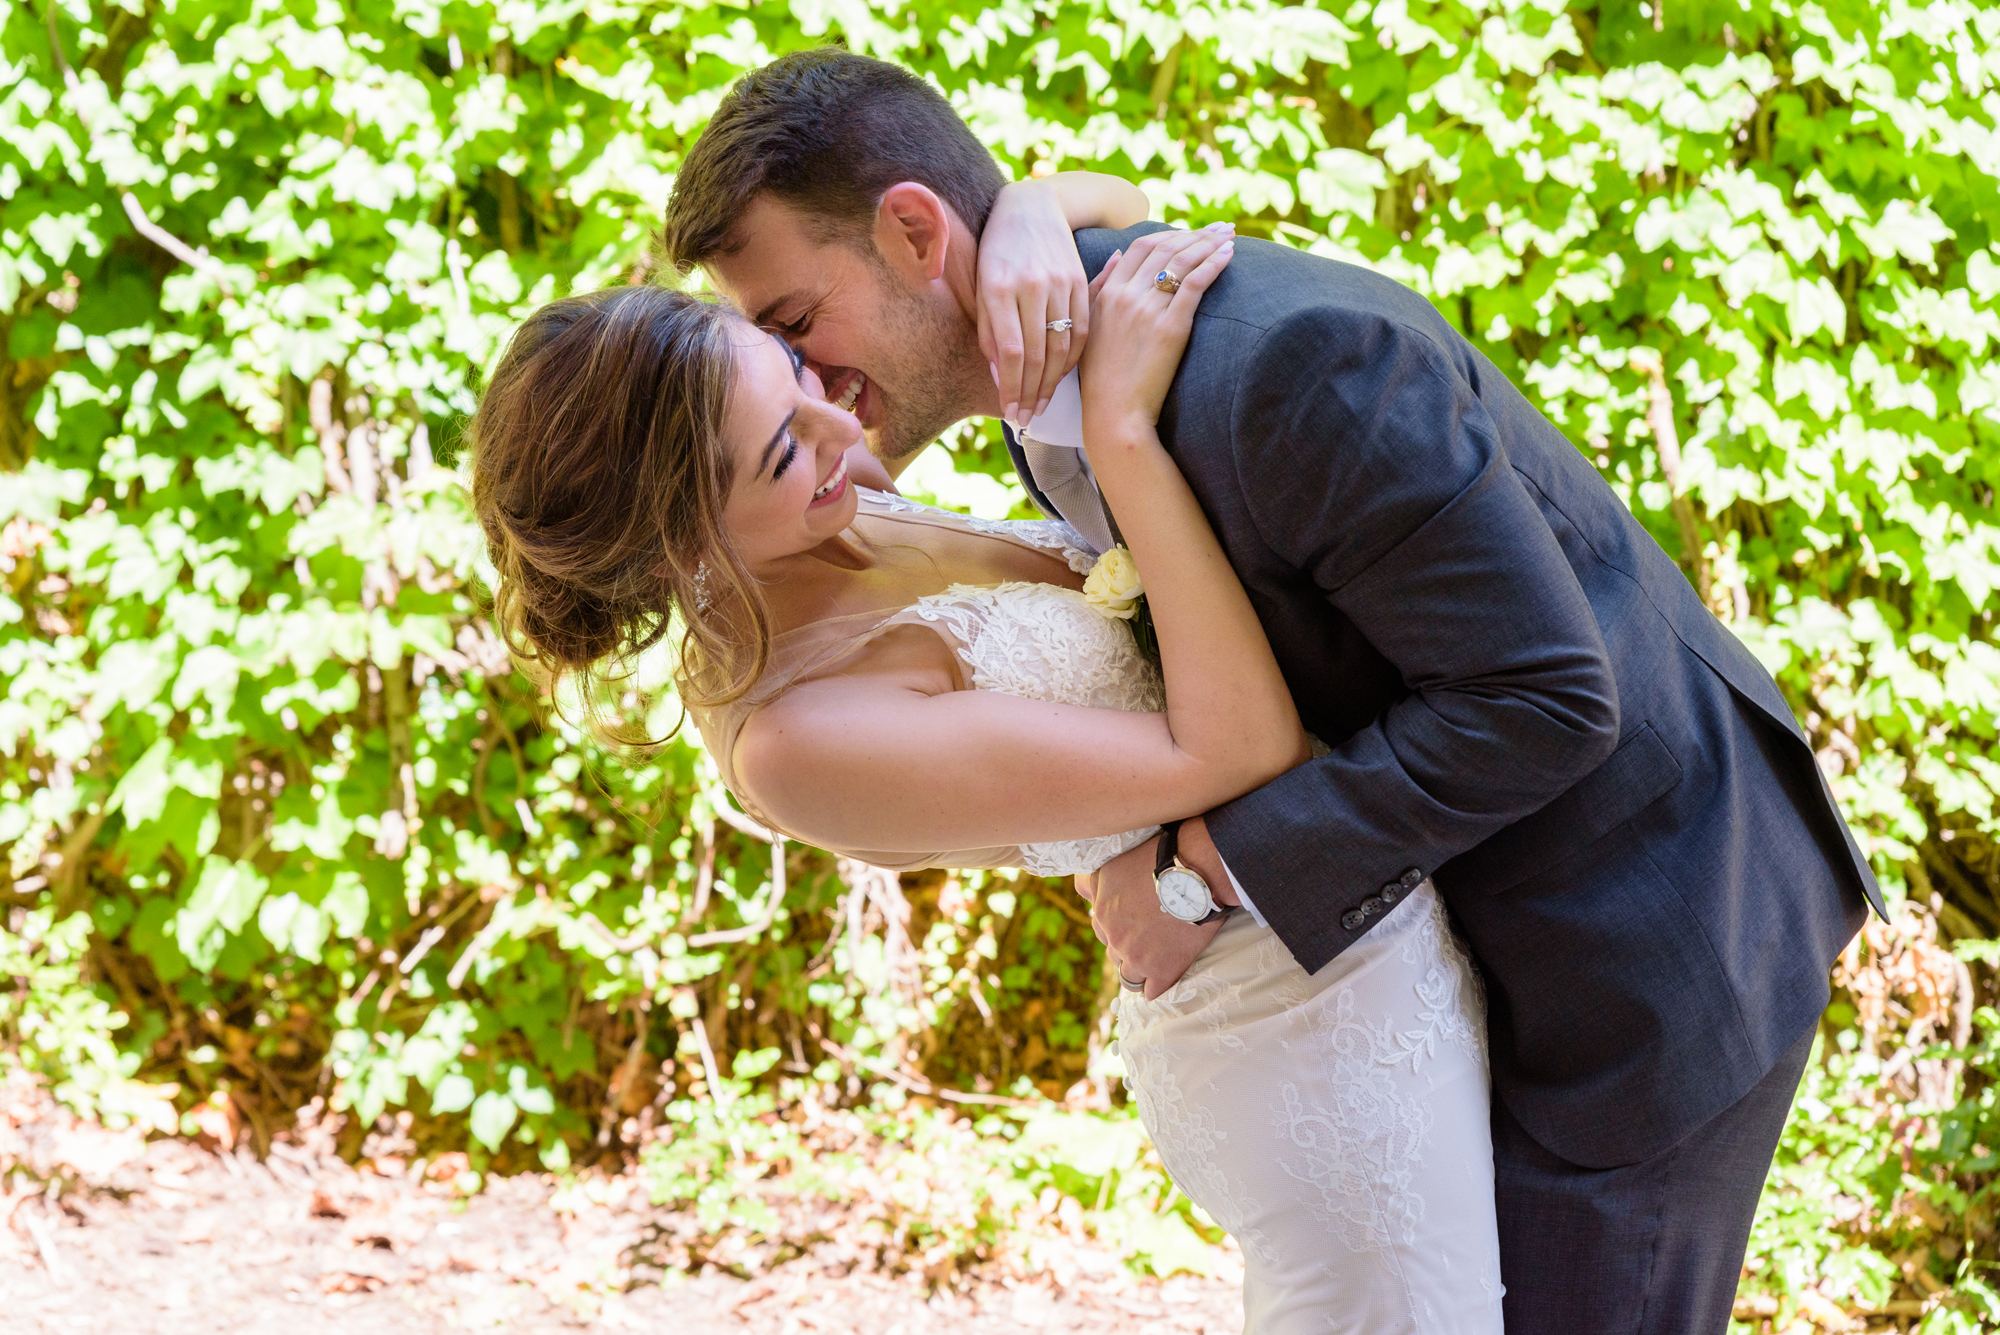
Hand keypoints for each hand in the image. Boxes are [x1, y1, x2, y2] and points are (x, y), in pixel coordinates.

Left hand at [977, 178, 1091, 428]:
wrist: (1031, 206)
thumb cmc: (997, 251)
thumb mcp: (982, 287)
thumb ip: (989, 332)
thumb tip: (999, 378)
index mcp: (999, 289)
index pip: (1009, 353)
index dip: (1011, 388)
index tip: (1009, 413)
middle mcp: (1031, 287)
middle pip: (1036, 355)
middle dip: (1030, 394)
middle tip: (1025, 419)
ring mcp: (1059, 284)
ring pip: (1061, 346)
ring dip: (1051, 383)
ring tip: (1040, 406)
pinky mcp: (1079, 282)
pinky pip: (1081, 330)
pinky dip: (1072, 359)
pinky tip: (1060, 377)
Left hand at [1075, 836, 1220, 1000]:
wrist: (1198, 874)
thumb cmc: (1161, 861)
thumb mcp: (1115, 863)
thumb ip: (1092, 882)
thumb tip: (1081, 895)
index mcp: (1102, 910)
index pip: (1099, 926)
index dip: (1117, 923)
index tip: (1134, 919)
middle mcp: (1113, 936)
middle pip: (1113, 950)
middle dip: (1128, 944)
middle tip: (1151, 934)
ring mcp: (1136, 957)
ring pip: (1128, 974)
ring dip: (1140, 966)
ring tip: (1159, 955)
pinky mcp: (1160, 972)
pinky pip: (1151, 991)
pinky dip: (1156, 984)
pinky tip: (1165, 975)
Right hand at [1077, 223, 1233, 438]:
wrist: (1114, 412)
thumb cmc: (1102, 378)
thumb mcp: (1090, 326)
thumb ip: (1099, 287)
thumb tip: (1117, 254)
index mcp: (1107, 294)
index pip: (1141, 247)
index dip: (1168, 234)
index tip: (1188, 232)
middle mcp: (1126, 295)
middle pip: (1165, 249)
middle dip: (1195, 233)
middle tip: (1218, 226)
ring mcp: (1148, 310)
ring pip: (1183, 261)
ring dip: (1209, 243)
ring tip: (1229, 234)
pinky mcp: (1171, 327)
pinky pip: (1195, 284)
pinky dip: (1213, 264)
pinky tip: (1229, 254)